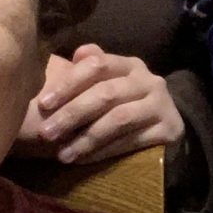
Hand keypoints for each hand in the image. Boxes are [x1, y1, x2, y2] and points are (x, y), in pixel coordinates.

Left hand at [13, 46, 184, 164]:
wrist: (166, 128)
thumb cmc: (126, 106)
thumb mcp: (108, 84)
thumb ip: (90, 70)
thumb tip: (77, 52)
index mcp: (129, 65)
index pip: (97, 64)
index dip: (68, 83)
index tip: (43, 104)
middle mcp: (148, 80)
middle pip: (106, 92)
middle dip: (72, 114)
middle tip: (46, 133)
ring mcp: (161, 104)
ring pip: (118, 118)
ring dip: (86, 137)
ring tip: (62, 154)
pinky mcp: (169, 129)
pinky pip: (131, 140)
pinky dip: (104, 151)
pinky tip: (83, 160)